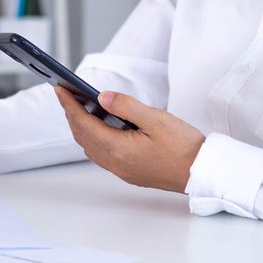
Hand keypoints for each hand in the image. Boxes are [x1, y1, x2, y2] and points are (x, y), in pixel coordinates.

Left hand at [55, 87, 204, 192]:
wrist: (202, 172)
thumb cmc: (184, 147)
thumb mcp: (156, 119)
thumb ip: (126, 106)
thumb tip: (102, 97)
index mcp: (118, 149)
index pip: (83, 123)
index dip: (69, 105)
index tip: (60, 89)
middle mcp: (115, 163)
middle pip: (82, 136)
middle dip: (72, 114)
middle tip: (66, 94)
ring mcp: (120, 170)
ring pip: (90, 147)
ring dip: (81, 127)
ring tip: (79, 107)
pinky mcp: (128, 172)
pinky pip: (101, 154)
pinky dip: (93, 138)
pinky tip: (99, 126)